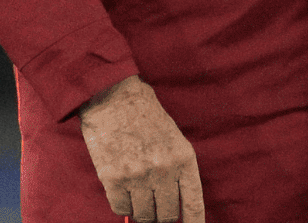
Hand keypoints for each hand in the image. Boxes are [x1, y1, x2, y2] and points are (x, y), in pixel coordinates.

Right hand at [80, 76, 205, 221]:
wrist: (113, 97)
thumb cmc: (145, 115)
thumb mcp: (173, 137)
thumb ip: (177, 168)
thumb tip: (175, 203)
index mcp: (183, 158)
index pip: (193, 202)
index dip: (194, 222)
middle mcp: (163, 170)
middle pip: (166, 214)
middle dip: (162, 217)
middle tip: (156, 210)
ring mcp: (138, 176)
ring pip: (144, 216)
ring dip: (142, 212)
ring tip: (139, 197)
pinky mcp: (113, 179)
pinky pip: (121, 209)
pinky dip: (123, 207)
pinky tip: (123, 193)